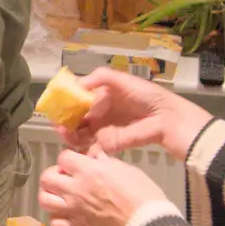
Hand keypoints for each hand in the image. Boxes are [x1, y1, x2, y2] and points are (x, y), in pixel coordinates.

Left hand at [38, 147, 166, 225]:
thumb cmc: (143, 195)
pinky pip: (55, 222)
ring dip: (49, 195)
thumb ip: (106, 162)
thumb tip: (95, 158)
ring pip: (44, 200)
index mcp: (89, 170)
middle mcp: (76, 189)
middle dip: (53, 174)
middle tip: (65, 178)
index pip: (63, 157)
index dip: (69, 159)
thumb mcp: (127, 169)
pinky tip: (66, 214)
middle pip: (46, 177)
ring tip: (61, 195)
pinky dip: (57, 218)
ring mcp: (74, 210)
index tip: (77, 163)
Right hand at [62, 68, 210, 160]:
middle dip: (64, 121)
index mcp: (102, 96)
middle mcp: (100, 113)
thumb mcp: (122, 80)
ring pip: (79, 134)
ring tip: (65, 134)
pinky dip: (82, 148)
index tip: (57, 106)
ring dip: (69, 135)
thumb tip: (76, 84)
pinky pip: (91, 147)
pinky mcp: (109, 144)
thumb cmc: (146, 96)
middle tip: (58, 124)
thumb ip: (99, 77)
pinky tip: (76, 145)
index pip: (78, 99)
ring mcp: (103, 129)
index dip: (66, 102)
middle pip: (75, 118)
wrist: (167, 119)